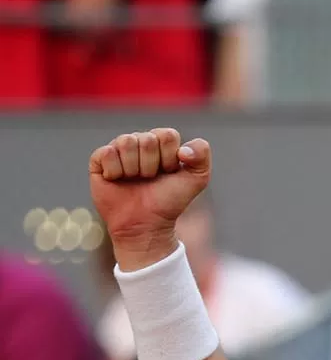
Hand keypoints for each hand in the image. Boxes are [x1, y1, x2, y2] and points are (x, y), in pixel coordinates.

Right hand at [89, 128, 210, 267]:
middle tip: (150, 179)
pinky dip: (115, 171)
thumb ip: (202, 156)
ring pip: (126, 142)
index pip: (167, 135)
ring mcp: (118, 150)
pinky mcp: (99, 160)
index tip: (169, 173)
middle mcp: (139, 142)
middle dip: (152, 165)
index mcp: (161, 142)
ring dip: (134, 168)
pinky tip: (117, 180)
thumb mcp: (197, 180)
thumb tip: (183, 149)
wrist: (146, 224)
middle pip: (146, 139)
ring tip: (135, 180)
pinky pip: (107, 153)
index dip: (170, 158)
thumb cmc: (170, 201)